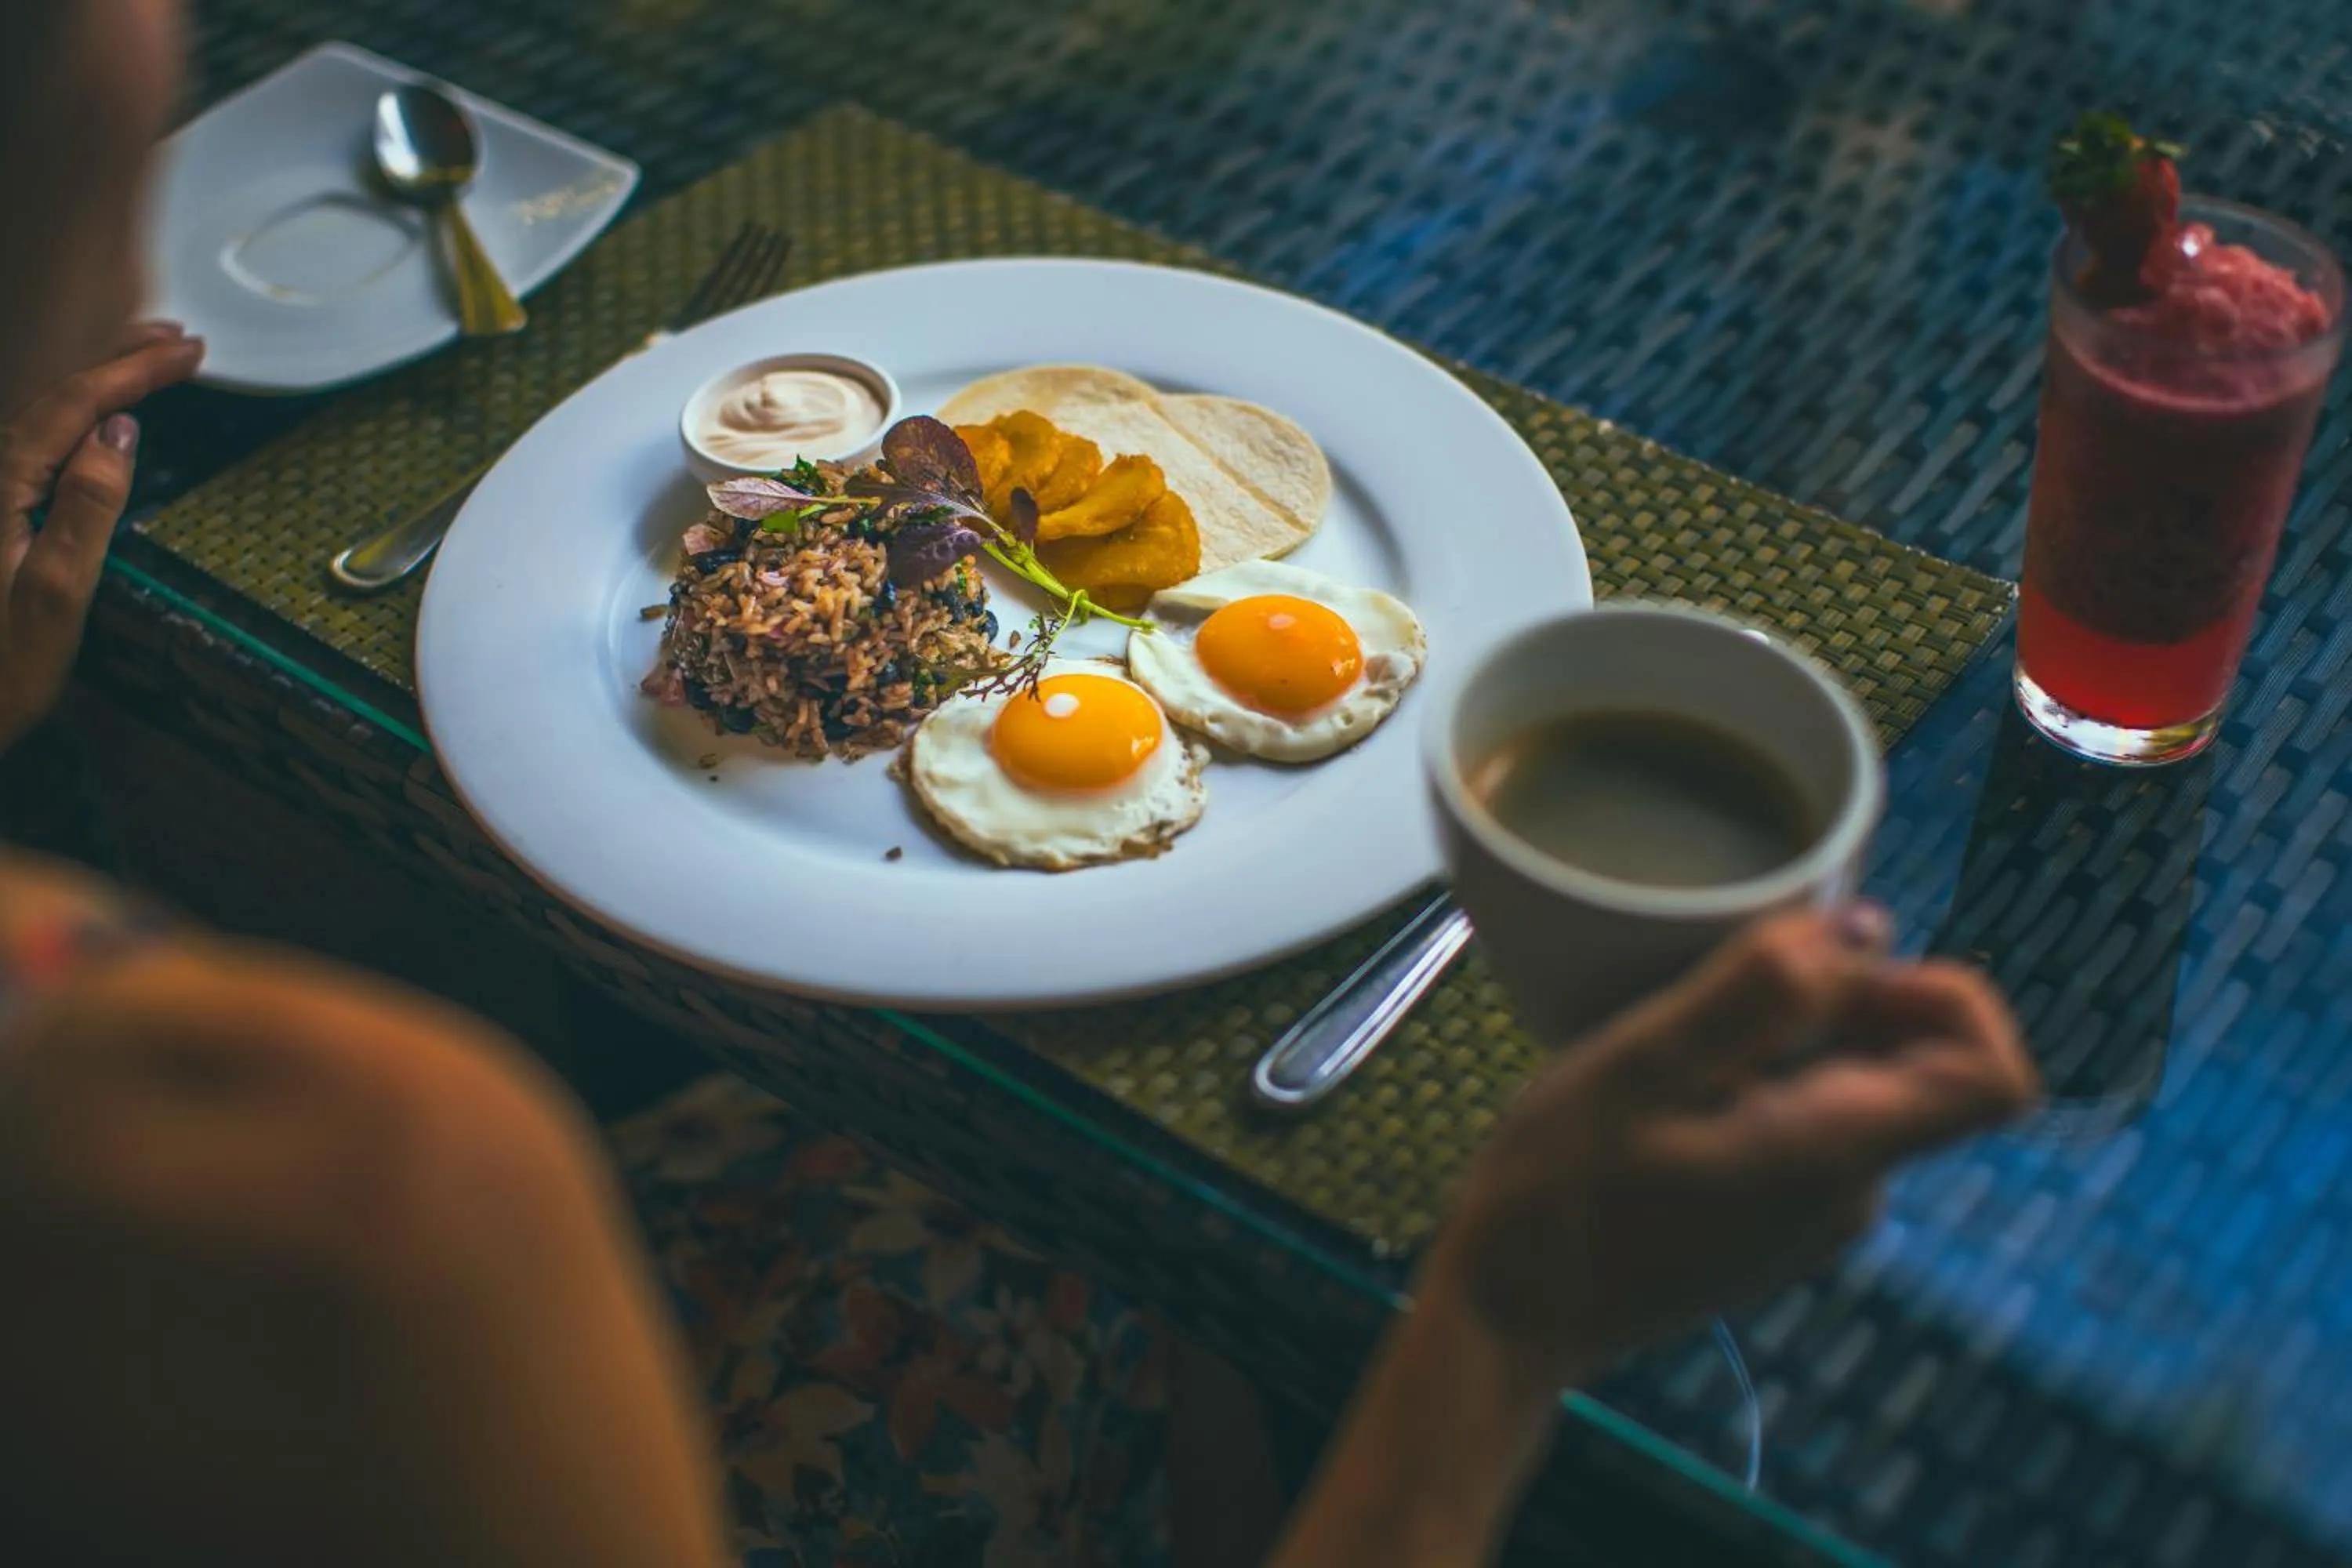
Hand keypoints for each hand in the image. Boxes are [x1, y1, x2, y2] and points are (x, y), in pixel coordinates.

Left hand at [0, 323, 204, 751]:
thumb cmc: (1, 668)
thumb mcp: (58, 594)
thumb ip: (87, 507)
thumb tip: (120, 432)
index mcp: (1, 485)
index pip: (74, 404)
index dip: (133, 370)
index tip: (190, 351)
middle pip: (54, 396)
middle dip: (119, 359)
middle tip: (180, 341)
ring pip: (44, 415)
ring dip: (99, 382)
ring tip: (147, 360)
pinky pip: (38, 444)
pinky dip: (77, 417)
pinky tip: (98, 422)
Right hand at [1425, 906, 2036, 1387]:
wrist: (1511, 1317)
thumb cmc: (1560, 1189)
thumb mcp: (1643, 1064)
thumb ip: (1760, 992)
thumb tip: (1864, 925)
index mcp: (1838, 1151)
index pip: (1995, 1078)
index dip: (1950, 996)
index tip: (1849, 962)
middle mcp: (1853, 1192)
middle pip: (1914, 1067)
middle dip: (1841, 998)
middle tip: (1719, 984)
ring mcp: (1814, 1218)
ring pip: (1851, 1090)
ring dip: (1787, 1039)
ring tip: (1676, 1039)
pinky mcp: (1773, 1226)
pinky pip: (1805, 1128)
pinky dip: (1758, 1084)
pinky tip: (1668, 1092)